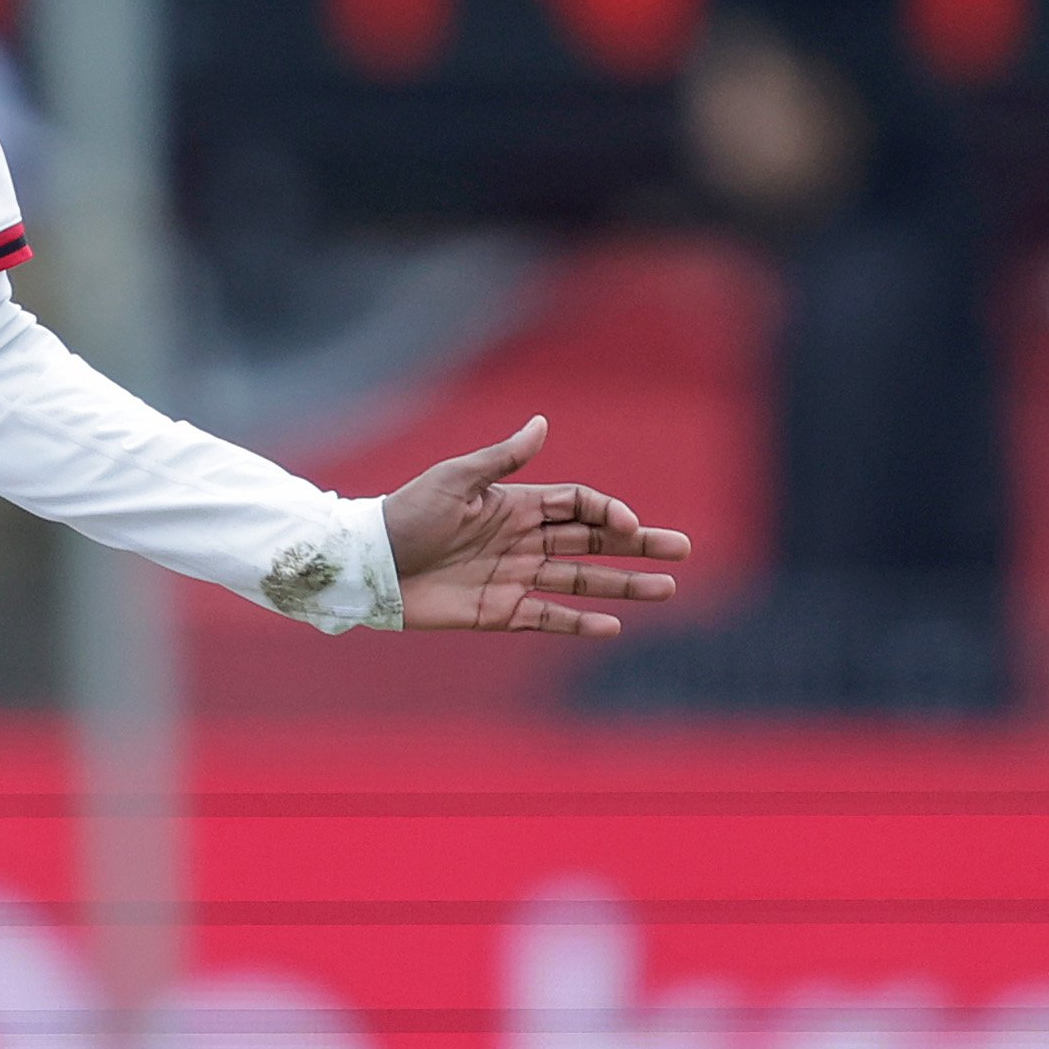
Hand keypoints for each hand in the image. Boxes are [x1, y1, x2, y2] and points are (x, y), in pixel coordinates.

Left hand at [379, 416, 690, 635]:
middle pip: (593, 542)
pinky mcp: (496, 612)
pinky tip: (613, 625)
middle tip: (683, 551)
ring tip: (667, 589)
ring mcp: (513, 577)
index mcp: (515, 505)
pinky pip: (546, 618)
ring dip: (623, 585)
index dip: (609, 513)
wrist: (366, 566)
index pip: (578, 505)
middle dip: (638, 546)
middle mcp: (521, 541)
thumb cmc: (403, 516)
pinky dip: (577, 623)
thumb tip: (542, 423)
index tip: (631, 526)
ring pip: (581, 580)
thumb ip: (501, 459)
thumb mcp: (453, 480)